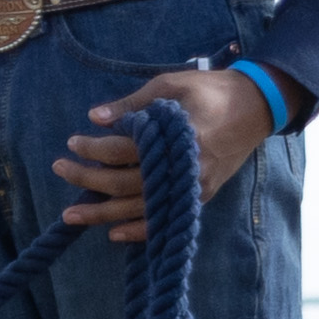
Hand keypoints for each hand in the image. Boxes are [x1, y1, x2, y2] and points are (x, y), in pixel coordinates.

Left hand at [54, 69, 274, 243]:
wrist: (258, 106)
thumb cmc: (210, 90)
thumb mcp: (169, 86)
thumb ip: (132, 104)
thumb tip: (95, 118)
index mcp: (176, 138)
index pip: (123, 150)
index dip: (93, 149)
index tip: (72, 142)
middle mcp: (184, 168)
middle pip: (124, 182)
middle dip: (86, 179)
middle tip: (59, 169)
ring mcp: (194, 187)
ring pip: (139, 207)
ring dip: (102, 213)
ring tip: (71, 215)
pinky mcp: (201, 196)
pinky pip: (165, 219)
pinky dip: (139, 230)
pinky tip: (114, 233)